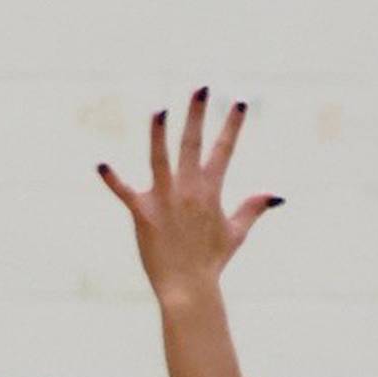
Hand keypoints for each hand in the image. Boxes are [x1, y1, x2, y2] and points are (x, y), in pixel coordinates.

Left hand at [97, 87, 282, 307]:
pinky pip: (124, 192)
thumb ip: (253, 209)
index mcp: (210, 191)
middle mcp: (188, 190)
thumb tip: (277, 196)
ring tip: (160, 110)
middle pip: (192, 144)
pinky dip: (112, 179)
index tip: (240, 102)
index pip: (224, 151)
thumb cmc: (212, 262)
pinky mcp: (142, 213)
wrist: (189, 288)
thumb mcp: (236, 233)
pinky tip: (100, 164)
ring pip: (159, 158)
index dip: (232, 125)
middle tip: (201, 88)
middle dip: (197, 114)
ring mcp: (164, 200)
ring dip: (159, 133)